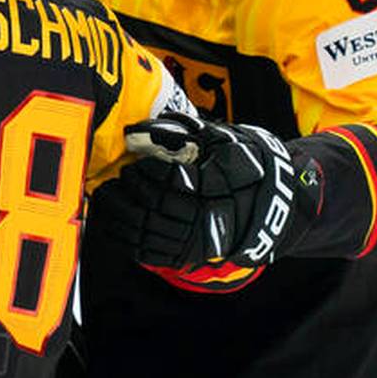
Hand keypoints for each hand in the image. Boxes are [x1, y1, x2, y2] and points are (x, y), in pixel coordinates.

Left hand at [90, 112, 319, 268]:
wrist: (270, 211)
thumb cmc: (244, 171)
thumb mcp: (228, 145)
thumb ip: (195, 133)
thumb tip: (160, 121)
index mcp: (215, 189)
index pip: (171, 181)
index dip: (147, 173)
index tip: (133, 164)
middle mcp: (205, 218)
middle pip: (154, 206)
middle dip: (129, 191)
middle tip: (116, 179)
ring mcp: (194, 241)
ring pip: (147, 231)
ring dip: (120, 215)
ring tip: (106, 198)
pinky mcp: (186, 257)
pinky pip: (149, 254)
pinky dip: (126, 241)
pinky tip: (112, 225)